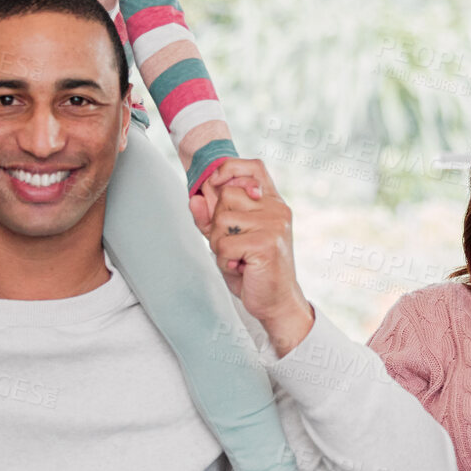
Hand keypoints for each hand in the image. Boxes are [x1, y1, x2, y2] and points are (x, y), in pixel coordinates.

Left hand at [189, 158, 312, 356]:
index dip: (230, 169)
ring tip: (238, 258)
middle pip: (227, 194)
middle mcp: (276, 209)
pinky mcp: (266, 243)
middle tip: (233, 245)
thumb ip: (211, 218)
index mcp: (272, 202)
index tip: (216, 185)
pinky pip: (224, 245)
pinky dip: (223, 261)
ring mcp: (274, 224)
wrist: (277, 303)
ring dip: (219, 245)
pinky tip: (240, 268)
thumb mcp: (228, 239)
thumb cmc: (253, 270)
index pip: (253, 167)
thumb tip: (194, 198)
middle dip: (217, 223)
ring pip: (221, 219)